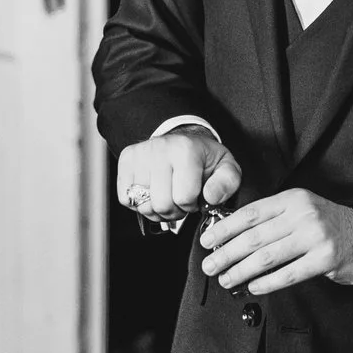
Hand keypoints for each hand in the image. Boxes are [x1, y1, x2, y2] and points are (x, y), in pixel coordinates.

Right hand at [117, 128, 241, 224]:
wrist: (185, 141)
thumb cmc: (205, 159)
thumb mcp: (226, 168)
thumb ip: (227, 184)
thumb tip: (210, 197)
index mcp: (186, 150)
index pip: (184, 197)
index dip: (192, 205)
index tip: (196, 196)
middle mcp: (160, 148)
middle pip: (161, 204)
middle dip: (174, 210)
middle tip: (180, 200)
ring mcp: (140, 153)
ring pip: (143, 204)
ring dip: (157, 210)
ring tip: (167, 197)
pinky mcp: (126, 160)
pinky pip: (125, 198)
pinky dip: (140, 204)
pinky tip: (152, 194)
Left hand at [198, 188, 352, 294]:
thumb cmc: (327, 226)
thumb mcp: (300, 211)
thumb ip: (272, 218)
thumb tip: (231, 236)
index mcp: (293, 198)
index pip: (250, 213)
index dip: (224, 229)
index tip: (207, 241)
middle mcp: (303, 214)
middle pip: (254, 237)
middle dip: (226, 254)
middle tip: (210, 266)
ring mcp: (316, 236)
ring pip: (267, 257)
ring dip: (241, 271)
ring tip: (227, 280)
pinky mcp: (325, 259)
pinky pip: (288, 274)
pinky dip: (267, 283)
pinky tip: (253, 287)